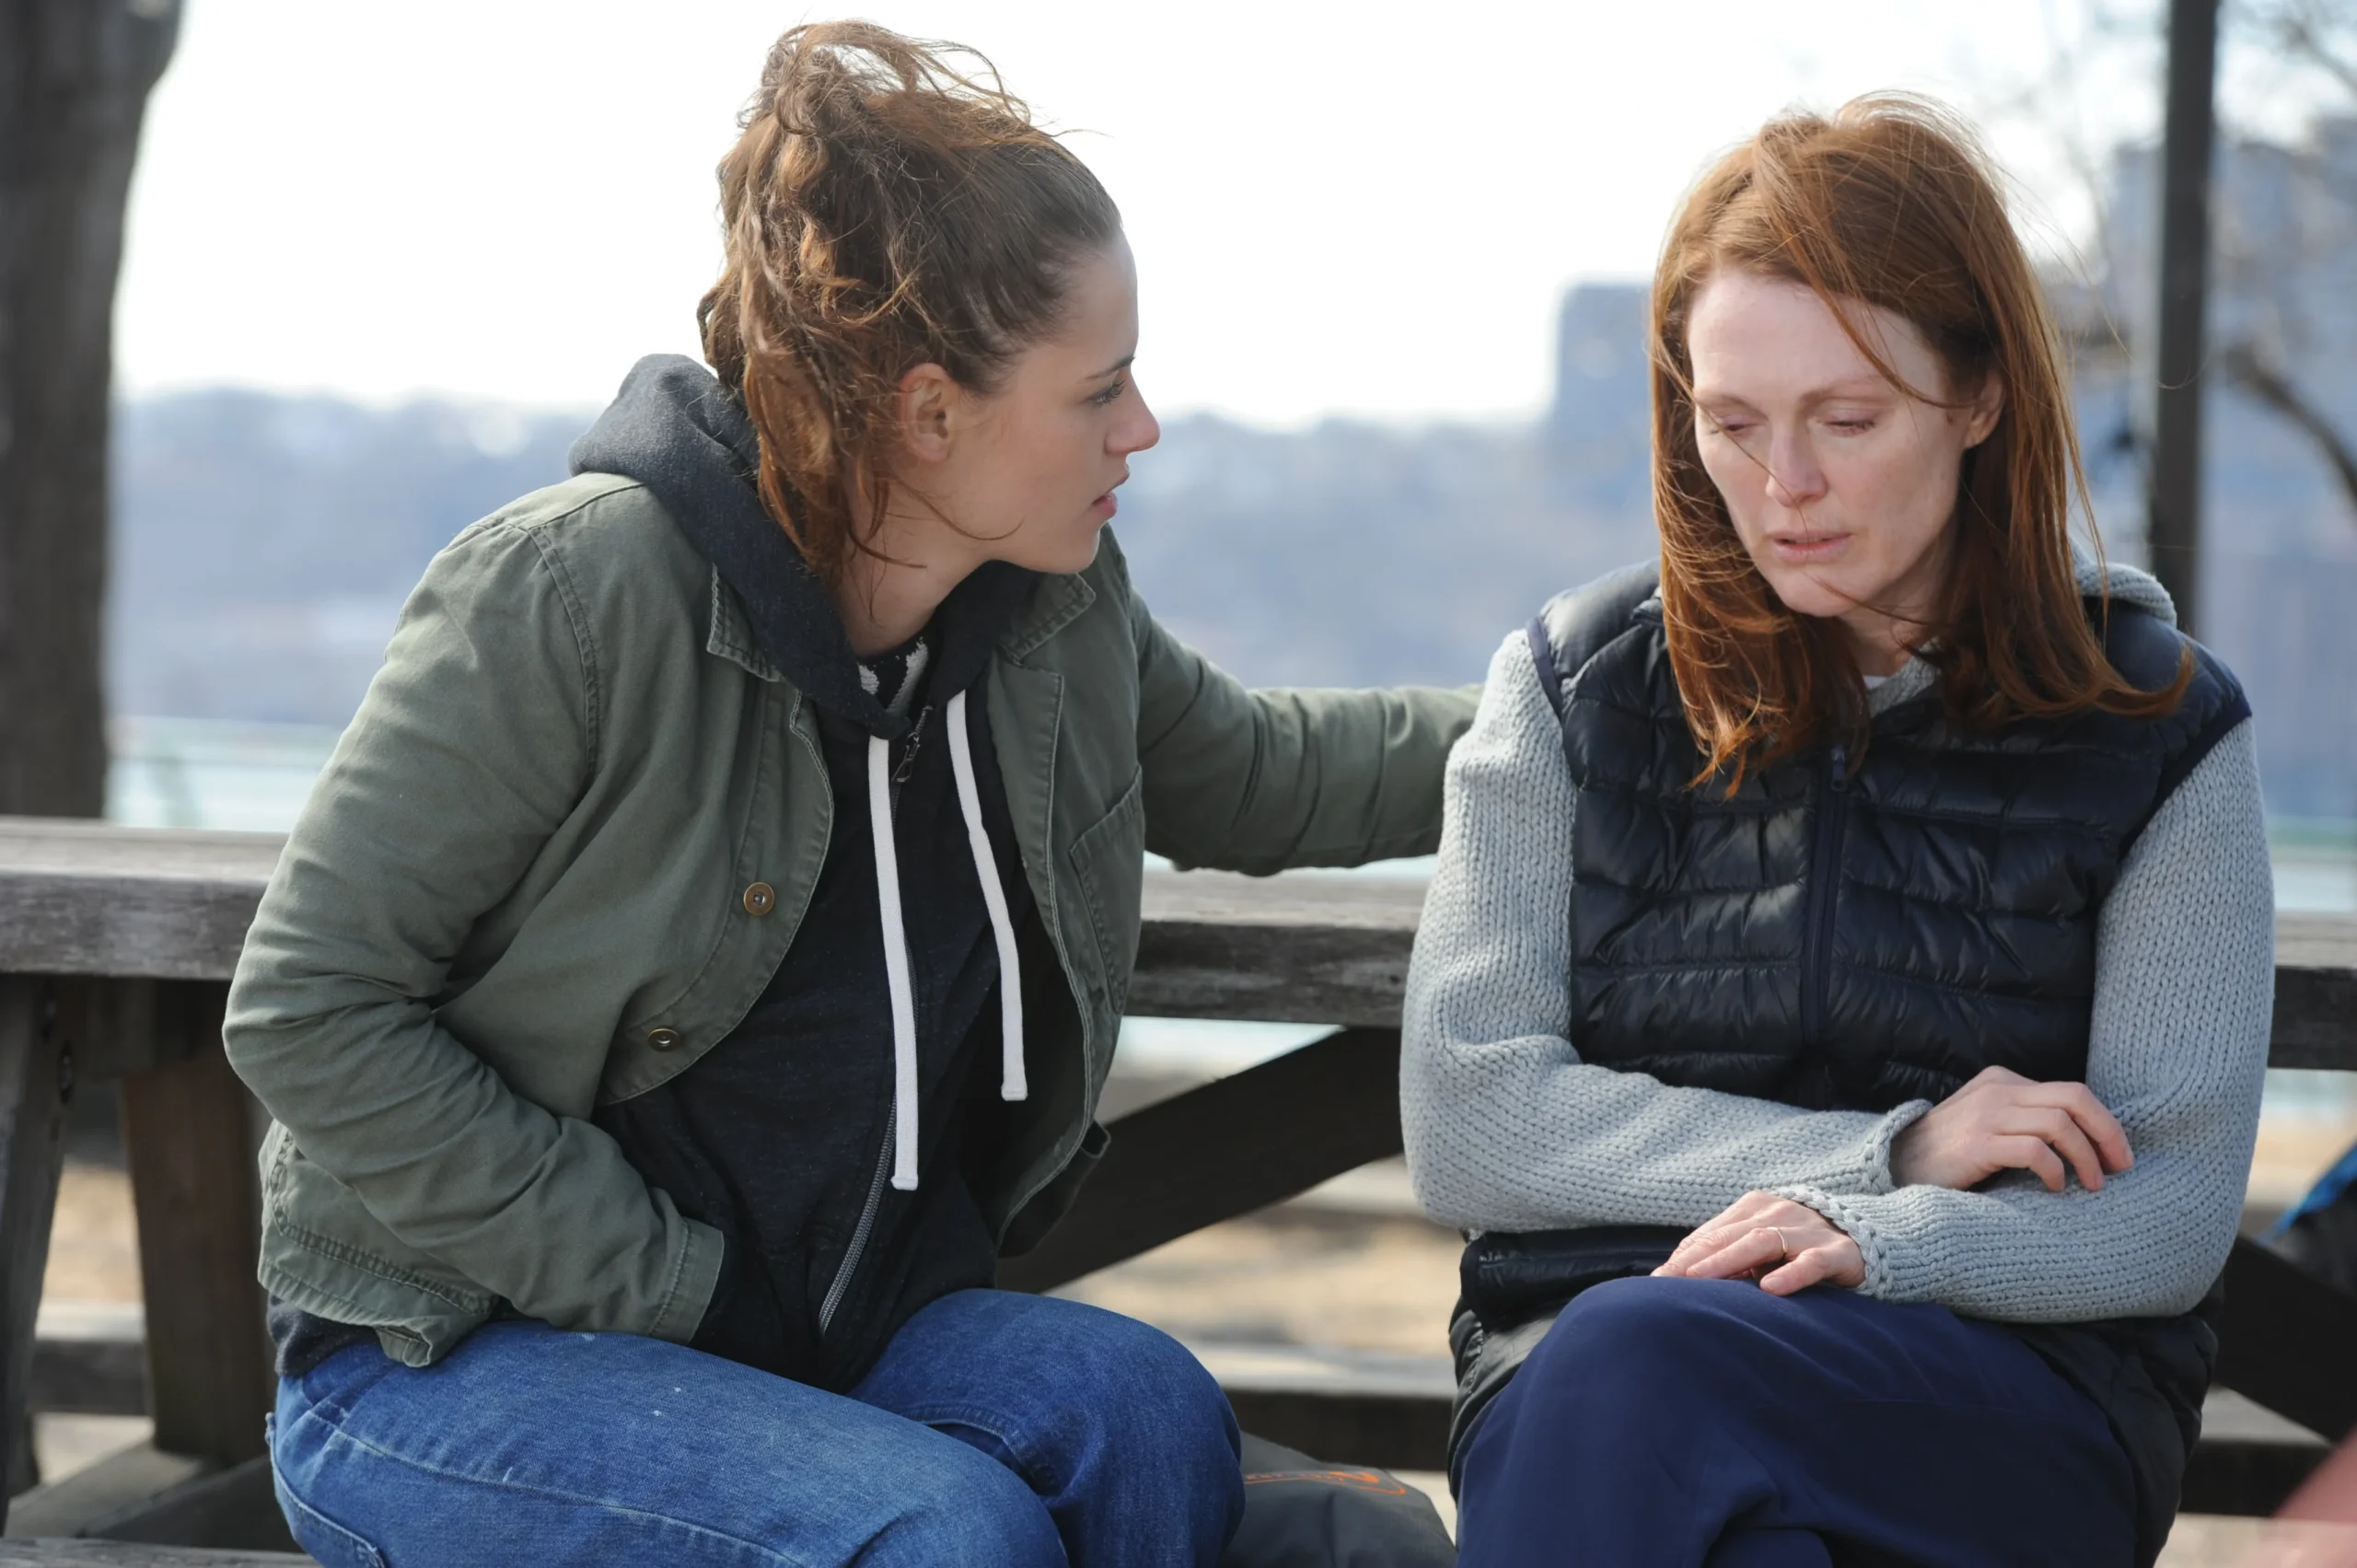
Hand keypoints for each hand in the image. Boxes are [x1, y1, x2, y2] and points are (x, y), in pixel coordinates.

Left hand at [1652, 1191, 1863, 1295]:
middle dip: (1693, 1260)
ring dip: (1726, 1261)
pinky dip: (1791, 1274)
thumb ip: (1730, 1260)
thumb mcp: (1762, 1252)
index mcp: (1753, 1209)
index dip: (1683, 1257)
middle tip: (1665, 1281)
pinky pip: (1811, 1262)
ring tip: (1698, 1279)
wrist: (1867, 1241)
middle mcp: (1776, 1213)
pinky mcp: (1836, 1253)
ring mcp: (1806, 1231)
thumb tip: (1681, 1279)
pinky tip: (1771, 1288)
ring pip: (1760, 1243)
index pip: (1711, 1234)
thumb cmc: (1800, 1250)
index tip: (1656, 1279)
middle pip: (1727, 1236)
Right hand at [1891, 1066, 2132, 1193]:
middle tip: (2120, 1168)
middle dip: (2107, 1134)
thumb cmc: (1952, 1154)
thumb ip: (2027, 1119)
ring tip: (2092, 1184)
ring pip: (2060, 1124)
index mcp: (2003, 1080)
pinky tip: (2056, 1188)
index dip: (2105, 1123)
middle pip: (2075, 1099)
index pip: (2073, 1092)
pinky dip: (2056, 1171)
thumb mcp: (1991, 1122)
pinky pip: (2035, 1150)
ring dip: (2086, 1158)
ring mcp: (1986, 1114)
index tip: (2120, 1157)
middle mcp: (1998, 1090)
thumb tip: (2088, 1140)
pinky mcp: (1978, 1143)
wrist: (1896, 1166)